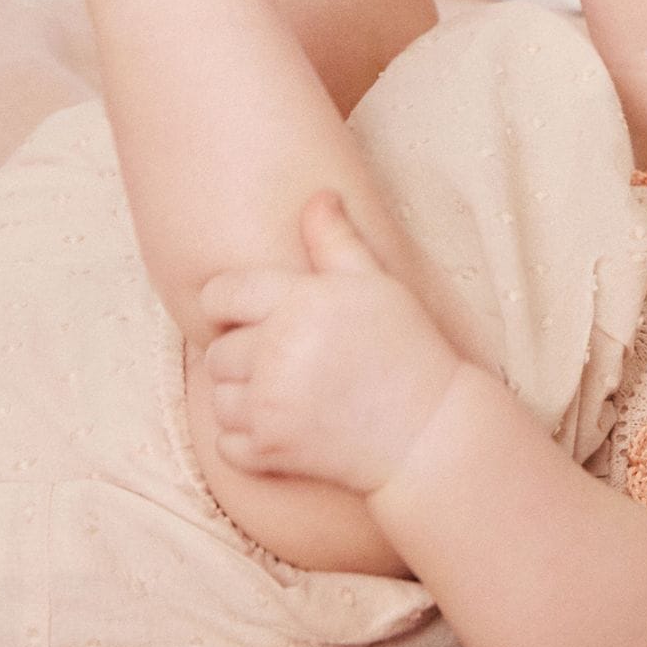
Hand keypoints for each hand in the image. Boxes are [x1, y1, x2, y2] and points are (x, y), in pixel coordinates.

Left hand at [196, 193, 465, 496]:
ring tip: (284, 391)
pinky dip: (246, 438)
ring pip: (218, 397)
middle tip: (283, 358)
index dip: (228, 303)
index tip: (250, 314)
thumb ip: (336, 240)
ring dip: (241, 397)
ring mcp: (271, 405)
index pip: (219, 294)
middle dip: (241, 354)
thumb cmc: (406, 348)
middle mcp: (277, 352)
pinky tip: (284, 425)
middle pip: (216, 351)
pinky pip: (226, 442)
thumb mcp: (377, 284)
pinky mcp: (270, 450)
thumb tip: (317, 196)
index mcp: (299, 303)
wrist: (429, 430)